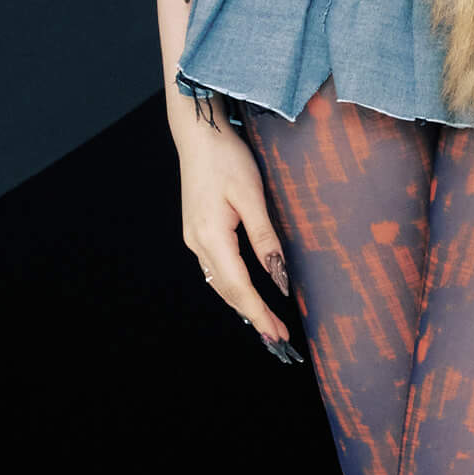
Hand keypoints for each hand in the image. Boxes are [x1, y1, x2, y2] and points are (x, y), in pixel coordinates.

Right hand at [175, 104, 298, 356]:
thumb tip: (279, 277)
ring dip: (243, 305)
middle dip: (253, 317)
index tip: (277, 335)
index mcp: (211, 236)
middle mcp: (198, 242)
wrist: (198, 135)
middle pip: (227, 291)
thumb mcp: (252, 196)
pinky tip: (246, 295)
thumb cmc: (227, 158)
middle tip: (279, 339)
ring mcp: (194, 238)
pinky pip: (216, 270)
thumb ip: (266, 238)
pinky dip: (233, 288)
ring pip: (220, 283)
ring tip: (267, 324)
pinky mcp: (197, 231)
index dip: (259, 313)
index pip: (239, 287)